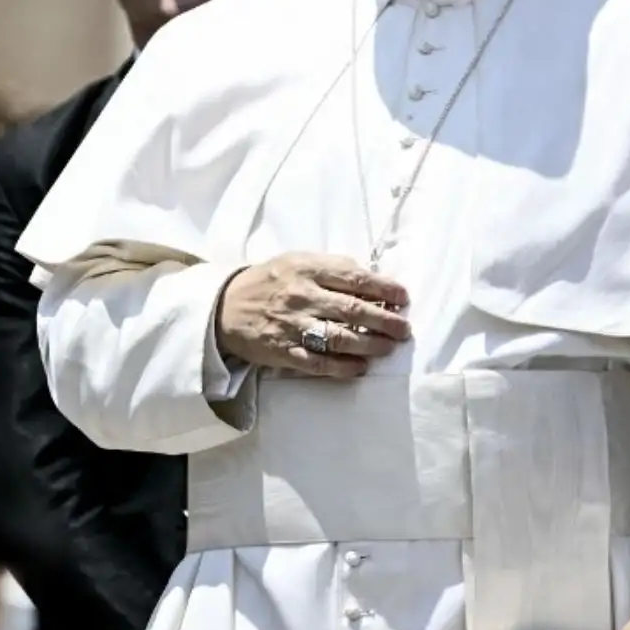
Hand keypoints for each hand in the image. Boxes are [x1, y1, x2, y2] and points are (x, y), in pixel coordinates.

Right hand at [213, 253, 410, 379]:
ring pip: (339, 338)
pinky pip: (317, 363)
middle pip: (352, 310)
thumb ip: (333, 268)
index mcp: (308, 270)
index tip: (403, 297)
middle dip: (385, 321)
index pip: (355, 278)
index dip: (384, 288)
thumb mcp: (298, 261)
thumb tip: (373, 278)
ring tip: (389, 348)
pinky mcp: (283, 352)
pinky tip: (361, 368)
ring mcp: (292, 326)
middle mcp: (302, 297)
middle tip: (405, 329)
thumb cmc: (271, 281)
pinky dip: (342, 367)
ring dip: (369, 345)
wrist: (224, 306)